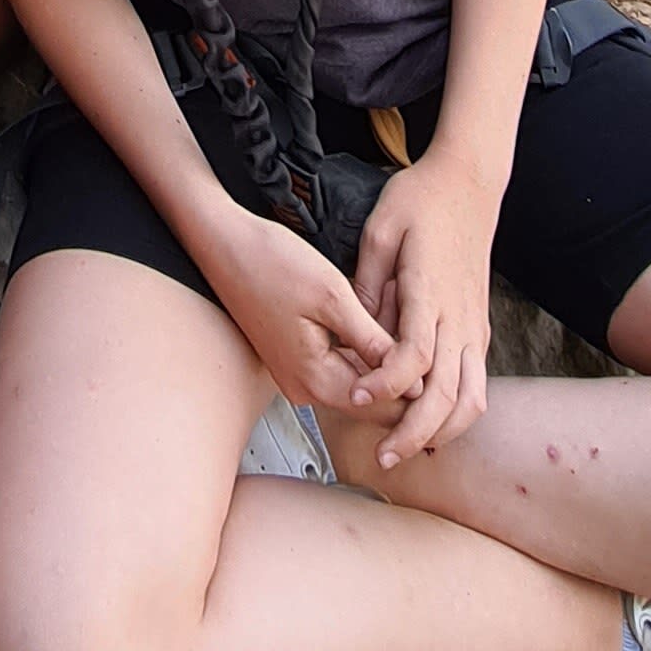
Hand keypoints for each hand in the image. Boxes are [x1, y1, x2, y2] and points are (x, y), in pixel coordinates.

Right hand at [201, 200, 402, 421]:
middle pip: (372, 397)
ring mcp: (299, 375)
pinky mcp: (296, 359)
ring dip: (381, 352)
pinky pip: (341, 365)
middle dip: (399, 364)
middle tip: (411, 316)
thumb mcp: (333, 296)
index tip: (428, 342)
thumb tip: (413, 380)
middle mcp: (305, 388)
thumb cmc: (269, 262)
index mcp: (315, 380)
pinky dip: (361, 345)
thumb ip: (374, 342)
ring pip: (359, 379)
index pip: (383, 407)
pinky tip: (371, 312)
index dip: (414, 381)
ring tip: (389, 304)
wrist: (222, 243)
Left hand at [350, 154, 498, 468]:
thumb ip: (367, 284)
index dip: (386, 385)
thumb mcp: (380, 229)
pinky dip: (457, 412)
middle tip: (382, 458)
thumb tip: (354, 332)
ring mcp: (475, 324)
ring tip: (405, 450)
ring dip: (441, 432)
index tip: (357, 398)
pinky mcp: (480, 327)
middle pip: (447, 393)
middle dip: (414, 433)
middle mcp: (459, 315)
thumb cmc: (420, 199)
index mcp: (430, 290)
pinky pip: (477, 383)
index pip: (414, 356)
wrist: (468, 182)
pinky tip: (429, 425)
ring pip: (472, 398)